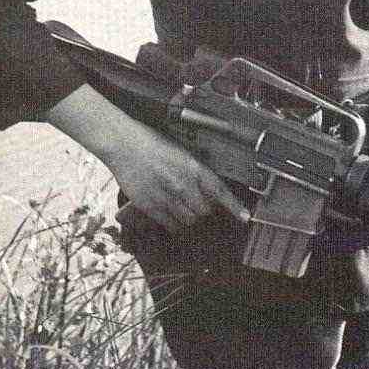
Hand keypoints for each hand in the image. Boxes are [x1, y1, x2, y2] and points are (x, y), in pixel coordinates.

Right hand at [108, 123, 249, 230]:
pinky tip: (170, 213)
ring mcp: (166, 197)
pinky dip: (174, 223)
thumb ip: (196, 171)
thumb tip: (210, 191)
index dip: (235, 207)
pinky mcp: (150, 206)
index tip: (245, 217)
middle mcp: (182, 184)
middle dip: (203, 208)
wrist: (123, 144)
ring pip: (189, 220)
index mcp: (193, 167)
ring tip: (180, 205)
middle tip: (196, 201)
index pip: (220, 191)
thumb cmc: (151, 144)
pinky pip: (171, 224)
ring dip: (189, 216)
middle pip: (204, 211)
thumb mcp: (181, 152)